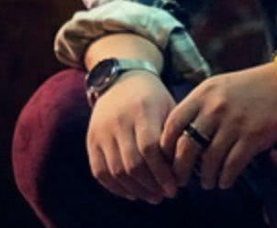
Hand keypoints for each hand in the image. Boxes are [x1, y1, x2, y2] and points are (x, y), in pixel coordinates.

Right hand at [86, 70, 178, 202]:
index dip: (162, 172)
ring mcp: (102, 131)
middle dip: (151, 184)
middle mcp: (118, 121)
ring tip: (153, 196)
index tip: (176, 187)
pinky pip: (99, 171)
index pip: (149, 148)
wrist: (121, 80)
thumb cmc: (153, 97)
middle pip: (132, 163)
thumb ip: (174, 134)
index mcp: (142, 110)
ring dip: (135, 189)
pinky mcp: (91, 140)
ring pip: (115, 170)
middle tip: (166, 195)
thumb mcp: (169, 106)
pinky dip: (115, 187)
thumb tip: (185, 168)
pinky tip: (132, 193)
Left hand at [161, 64, 276, 189]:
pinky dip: (226, 178)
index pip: (173, 123)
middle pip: (187, 147)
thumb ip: (198, 106)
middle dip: (181, 169)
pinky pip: (232, 165)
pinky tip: (225, 181)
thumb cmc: (249, 86)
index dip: (166, 146)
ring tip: (207, 183)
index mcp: (203, 94)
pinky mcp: (252, 137)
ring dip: (205, 177)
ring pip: (209, 161)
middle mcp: (215, 108)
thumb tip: (178, 137)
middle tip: (182, 179)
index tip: (167, 159)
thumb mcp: (218, 87)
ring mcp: (234, 123)